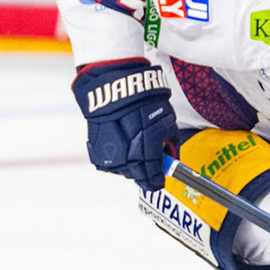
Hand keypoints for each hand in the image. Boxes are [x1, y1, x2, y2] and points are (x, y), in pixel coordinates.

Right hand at [72, 58, 174, 190]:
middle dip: (145, 172)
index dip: (157, 180)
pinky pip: (111, 162)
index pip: (153, 180)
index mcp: (147, 155)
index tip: (159, 179)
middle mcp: (128, 161)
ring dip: (130, 163)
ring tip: (131, 144)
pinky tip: (119, 142)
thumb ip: (170, 145)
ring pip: (124, 171)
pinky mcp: (98, 153)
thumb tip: (170, 157)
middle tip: (148, 160)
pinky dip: (116, 157)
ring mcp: (111, 158)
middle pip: (138, 177)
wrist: (115, 89)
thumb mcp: (167, 122)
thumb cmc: (144, 102)